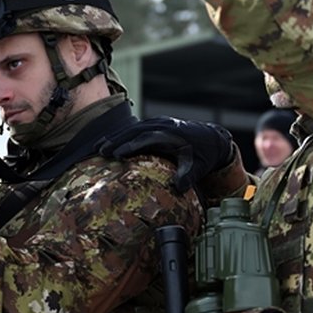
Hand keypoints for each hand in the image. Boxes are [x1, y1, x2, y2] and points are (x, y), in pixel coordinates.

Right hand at [99, 117, 233, 192]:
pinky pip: (136, 128)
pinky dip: (122, 135)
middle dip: (116, 141)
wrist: (213, 139)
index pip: (146, 139)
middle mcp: (163, 126)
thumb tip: (178, 188)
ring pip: (132, 128)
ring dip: (115, 137)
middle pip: (134, 131)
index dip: (130, 146)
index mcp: (171, 135)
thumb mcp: (199, 167)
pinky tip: (109, 142)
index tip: (116, 155)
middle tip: (100, 151)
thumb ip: (187, 176)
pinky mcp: (155, 125)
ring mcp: (158, 123)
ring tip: (98, 147)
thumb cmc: (205, 155)